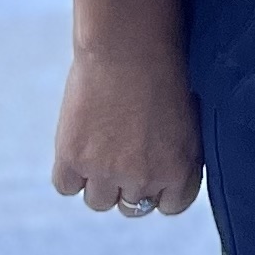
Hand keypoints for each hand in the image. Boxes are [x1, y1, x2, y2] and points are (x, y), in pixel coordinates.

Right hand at [53, 47, 202, 216]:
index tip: (154, 171)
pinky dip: (70, 173)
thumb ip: (176, 155)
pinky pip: (66, 186)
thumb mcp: (187, 120)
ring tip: (104, 146)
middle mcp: (144, 177)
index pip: (170, 206)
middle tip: (125, 155)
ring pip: (98, 202)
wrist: (130, 47)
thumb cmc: (166, 73)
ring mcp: (105, 171)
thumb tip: (163, 176)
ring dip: (99, 181)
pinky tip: (80, 146)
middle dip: (130, 185)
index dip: (161, 189)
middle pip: (132, 207)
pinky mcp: (72, 159)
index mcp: (180, 169)